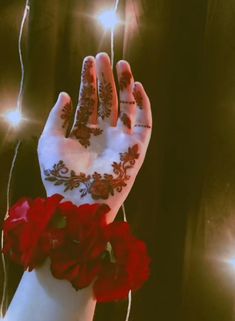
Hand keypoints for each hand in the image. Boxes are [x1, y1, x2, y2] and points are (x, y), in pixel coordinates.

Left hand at [38, 53, 151, 220]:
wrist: (78, 202)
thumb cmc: (60, 175)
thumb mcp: (50, 141)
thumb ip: (57, 117)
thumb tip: (64, 94)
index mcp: (83, 133)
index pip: (88, 101)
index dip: (88, 81)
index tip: (88, 61)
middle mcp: (103, 135)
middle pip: (107, 101)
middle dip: (105, 78)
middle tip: (104, 57)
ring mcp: (121, 141)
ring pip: (126, 108)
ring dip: (125, 86)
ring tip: (121, 64)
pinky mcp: (136, 149)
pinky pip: (144, 124)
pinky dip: (144, 106)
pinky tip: (138, 87)